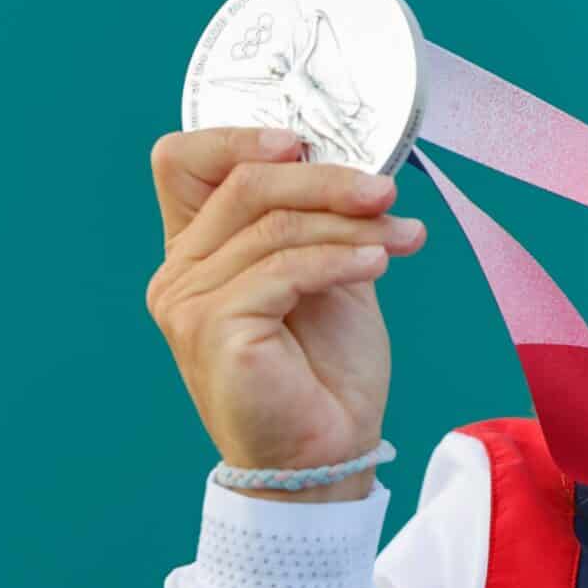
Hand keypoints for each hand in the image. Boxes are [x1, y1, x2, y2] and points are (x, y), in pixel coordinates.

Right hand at [144, 127, 426, 501]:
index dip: (238, 137)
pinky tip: (381, 264)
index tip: (304, 143)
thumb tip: (354, 164)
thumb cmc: (327, 368)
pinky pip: (284, 269)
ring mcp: (188, 300)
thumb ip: (322, 221)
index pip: (184, 162)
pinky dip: (341, 259)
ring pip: (273, 224)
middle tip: (387, 191)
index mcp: (200, 249)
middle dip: (327, 179)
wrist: (329, 450)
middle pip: (244, 182)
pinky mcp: (212, 328)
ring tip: (406, 236)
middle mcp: (180, 271)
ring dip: (352, 224)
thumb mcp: (330, 273)